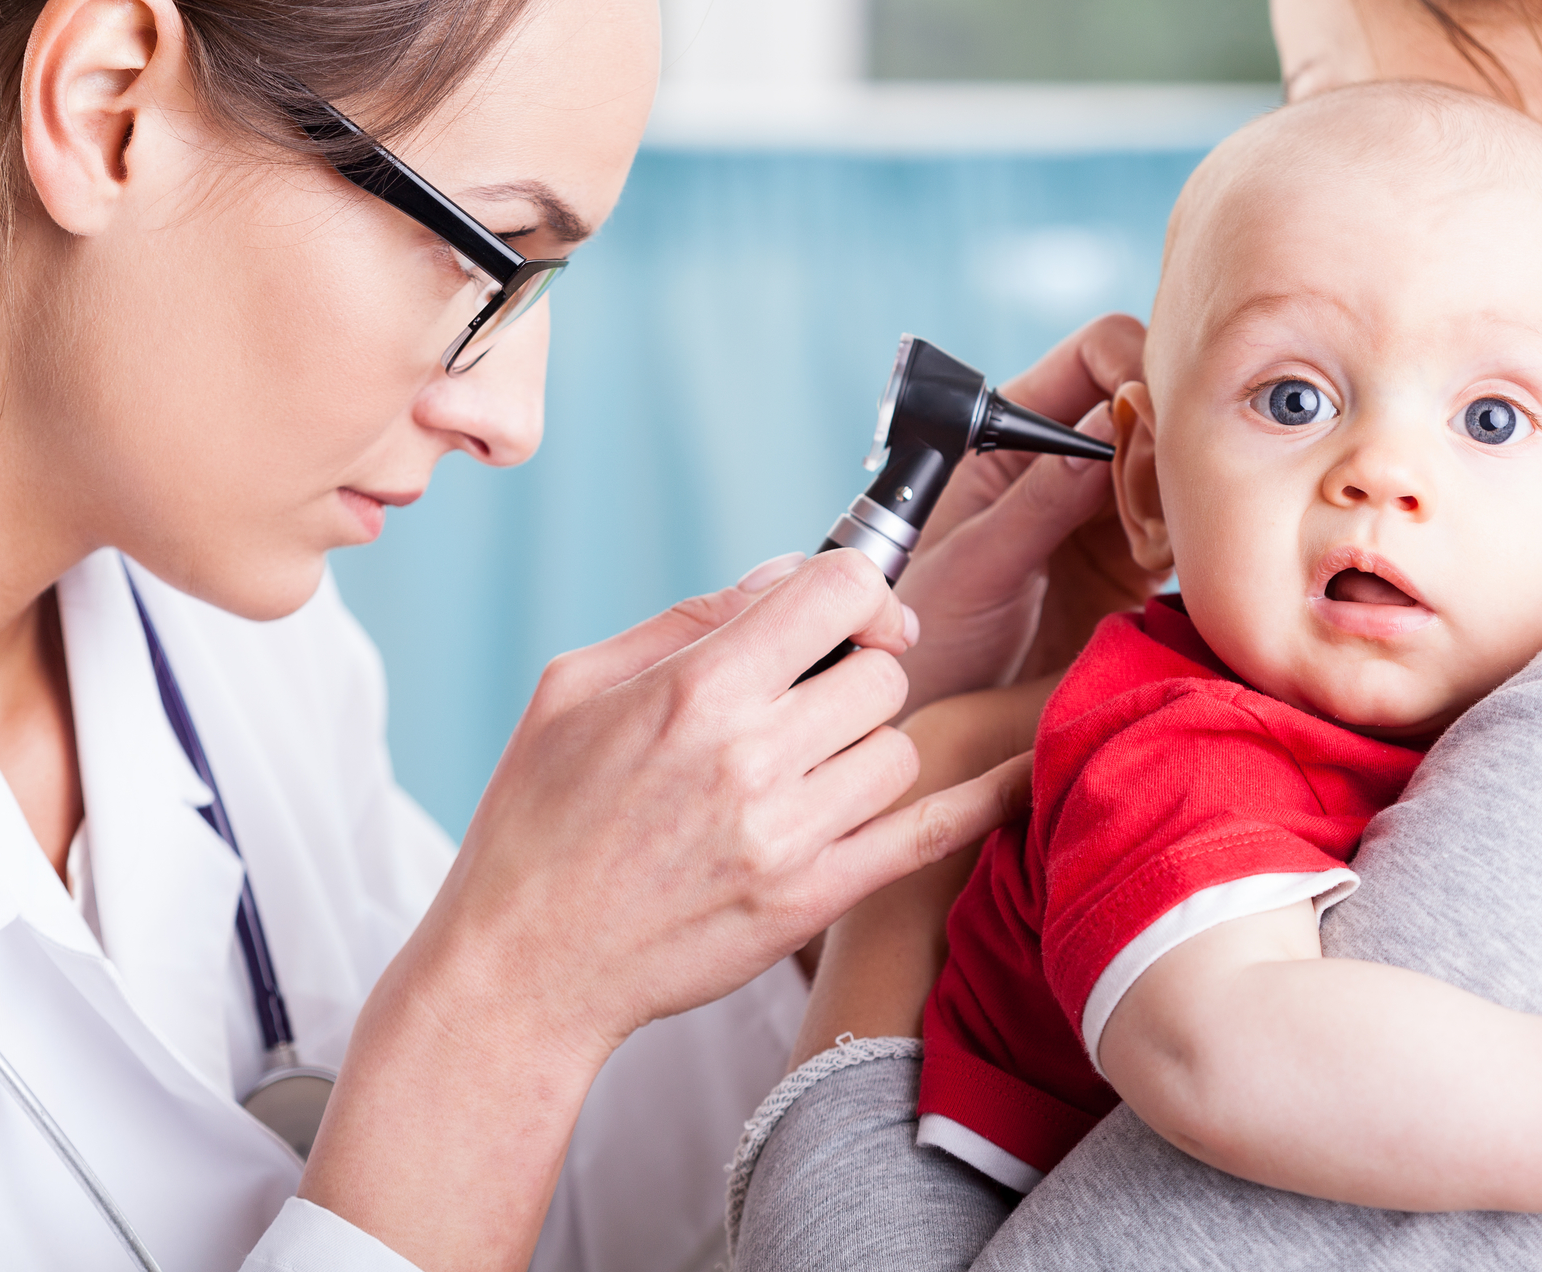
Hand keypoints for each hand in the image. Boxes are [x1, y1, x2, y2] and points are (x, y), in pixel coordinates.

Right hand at [309, 551, 1029, 1269]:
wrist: (525, 966)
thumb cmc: (537, 820)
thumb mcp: (576, 687)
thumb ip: (689, 619)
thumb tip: (785, 576)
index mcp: (695, 691)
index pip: (837, 591)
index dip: (857, 589)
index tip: (848, 613)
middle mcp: (752, 759)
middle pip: (880, 675)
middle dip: (856, 674)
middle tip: (814, 701)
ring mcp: (790, 836)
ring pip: (901, 749)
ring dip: (869, 747)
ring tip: (814, 768)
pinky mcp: (813, 901)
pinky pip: (930, 834)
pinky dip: (982, 798)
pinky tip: (1016, 772)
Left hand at [895, 315, 1165, 712]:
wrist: (929, 714)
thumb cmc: (923, 634)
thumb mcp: (973, 565)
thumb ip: (1037, 500)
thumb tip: (1105, 424)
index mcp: (1008, 431)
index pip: (1092, 355)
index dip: (1134, 367)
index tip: (1158, 417)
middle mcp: (1061, 458)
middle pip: (1147, 401)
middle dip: (1175, 428)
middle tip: (1181, 484)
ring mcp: (1101, 508)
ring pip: (1176, 462)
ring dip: (1190, 487)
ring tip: (1177, 533)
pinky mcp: (1132, 562)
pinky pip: (1185, 527)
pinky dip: (1198, 537)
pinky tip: (1189, 562)